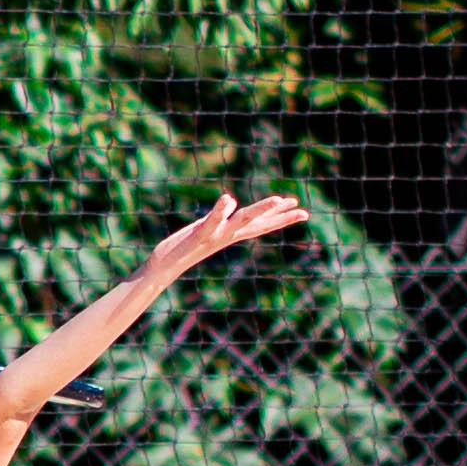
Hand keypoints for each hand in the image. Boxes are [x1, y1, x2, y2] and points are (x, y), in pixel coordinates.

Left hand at [135, 193, 308, 291]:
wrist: (163, 267)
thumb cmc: (181, 247)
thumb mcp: (205, 230)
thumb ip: (218, 219)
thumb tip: (231, 206)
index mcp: (230, 233)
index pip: (261, 225)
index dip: (282, 219)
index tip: (302, 212)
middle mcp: (227, 235)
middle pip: (259, 223)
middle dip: (280, 217)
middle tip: (303, 211)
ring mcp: (215, 236)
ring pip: (242, 221)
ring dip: (260, 210)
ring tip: (278, 199)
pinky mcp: (199, 235)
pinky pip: (212, 221)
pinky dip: (220, 210)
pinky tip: (228, 198)